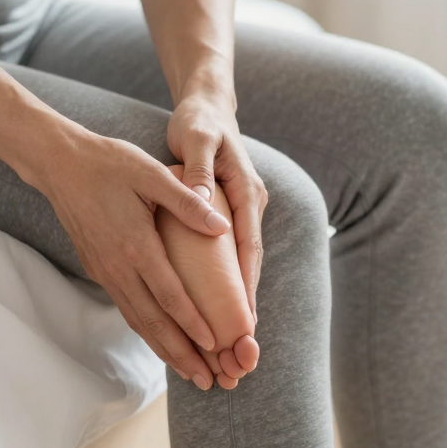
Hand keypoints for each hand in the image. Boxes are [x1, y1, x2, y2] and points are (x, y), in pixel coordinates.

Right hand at [36, 128, 233, 389]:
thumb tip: (223, 226)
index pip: (169, 295)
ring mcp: (105, 270)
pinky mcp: (97, 268)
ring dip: (164, 348)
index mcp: (135, 244)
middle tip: (207, 379)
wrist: (60, 164)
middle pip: (153, 321)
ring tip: (189, 370)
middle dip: (182, 353)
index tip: (215, 345)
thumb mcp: (151, 174)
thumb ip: (188, 202)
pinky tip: (160, 337)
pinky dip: (146, 328)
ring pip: (137, 319)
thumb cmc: (109, 163)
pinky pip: (125, 306)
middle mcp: (118, 266)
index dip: (193, 323)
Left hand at [166, 93, 267, 322]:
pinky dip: (225, 278)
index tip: (245, 316)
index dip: (247, 282)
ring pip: (242, 260)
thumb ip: (198, 172)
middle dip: (247, 300)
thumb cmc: (199, 122)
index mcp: (246, 190)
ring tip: (231, 336)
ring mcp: (240, 210)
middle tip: (242, 342)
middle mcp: (249, 204)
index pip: (249, 245)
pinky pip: (229, 251)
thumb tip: (202, 206)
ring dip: (238, 295)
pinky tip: (215, 303)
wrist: (206, 105)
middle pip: (250, 261)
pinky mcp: (227, 212)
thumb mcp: (196, 141)